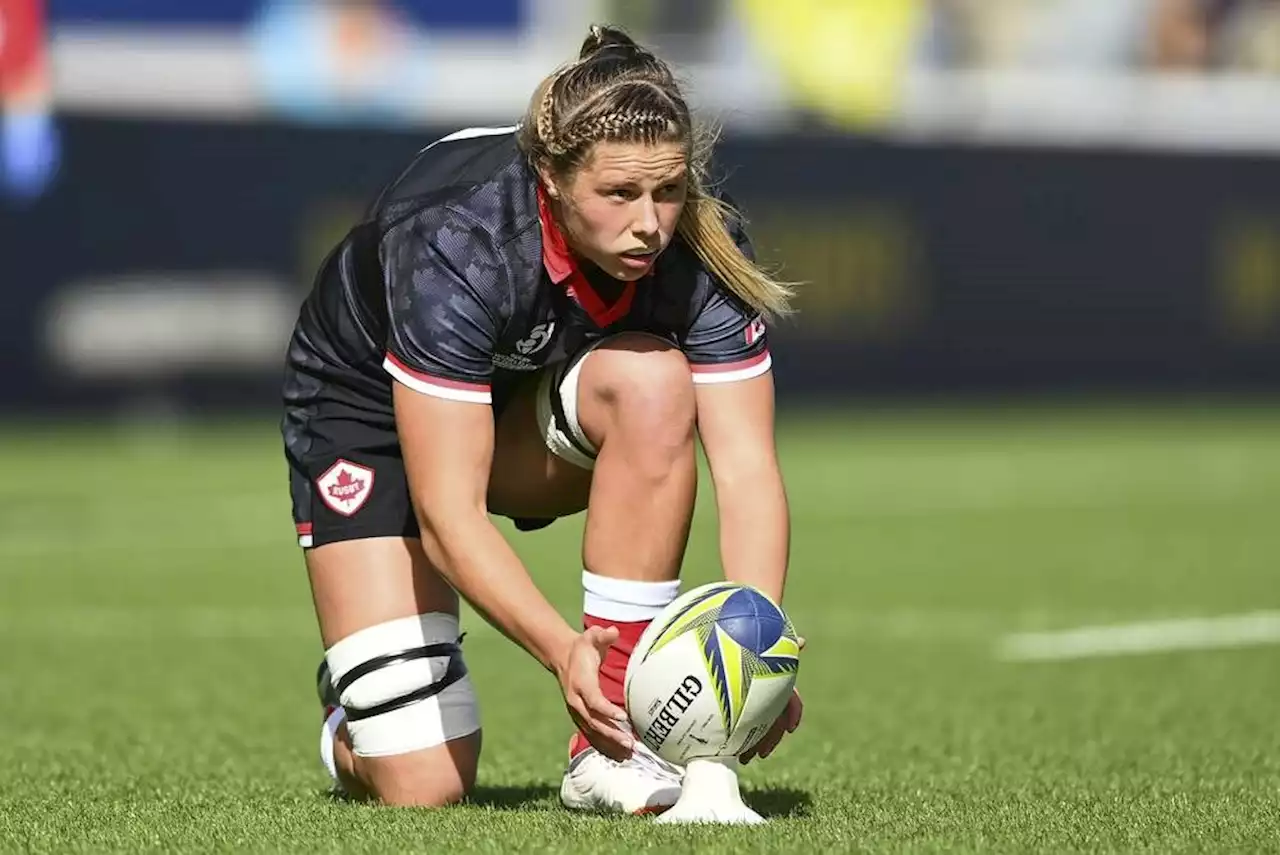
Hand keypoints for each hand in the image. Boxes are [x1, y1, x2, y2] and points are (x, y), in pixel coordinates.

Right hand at [555, 625, 634, 761]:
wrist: (562, 658)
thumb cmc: (582, 648)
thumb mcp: (590, 636)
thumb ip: (601, 635)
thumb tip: (611, 632)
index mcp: (580, 683)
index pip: (594, 700)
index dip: (607, 710)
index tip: (623, 717)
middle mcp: (576, 701)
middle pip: (594, 722)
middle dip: (612, 734)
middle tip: (630, 743)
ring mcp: (577, 712)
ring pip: (592, 732)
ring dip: (610, 744)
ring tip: (628, 754)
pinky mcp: (580, 718)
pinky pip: (591, 735)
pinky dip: (604, 746)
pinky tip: (619, 756)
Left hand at [740, 636, 804, 764]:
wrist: (716, 652)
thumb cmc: (739, 647)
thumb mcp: (760, 650)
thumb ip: (780, 650)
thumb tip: (804, 640)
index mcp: (773, 684)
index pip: (791, 701)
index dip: (793, 713)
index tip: (790, 728)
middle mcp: (764, 696)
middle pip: (773, 722)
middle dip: (769, 738)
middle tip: (762, 753)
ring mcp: (749, 705)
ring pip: (757, 730)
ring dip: (753, 745)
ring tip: (743, 758)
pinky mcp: (732, 712)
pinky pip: (740, 730)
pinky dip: (738, 742)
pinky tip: (730, 752)